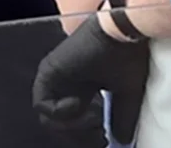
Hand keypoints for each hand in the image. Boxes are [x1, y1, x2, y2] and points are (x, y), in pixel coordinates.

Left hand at [33, 16, 149, 144]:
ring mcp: (56, 78)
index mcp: (84, 87)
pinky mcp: (48, 71)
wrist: (123, 32)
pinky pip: (42, 105)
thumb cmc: (128, 55)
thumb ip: (121, 118)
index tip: (104, 140)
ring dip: (72, 127)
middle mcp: (68, 83)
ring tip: (93, 119)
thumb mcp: (127, 94)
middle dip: (80, 137)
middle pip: (61, 125)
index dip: (88, 136)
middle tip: (98, 138)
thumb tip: (122, 140)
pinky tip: (79, 103)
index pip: (75, 122)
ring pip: (50, 120)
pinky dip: (61, 112)